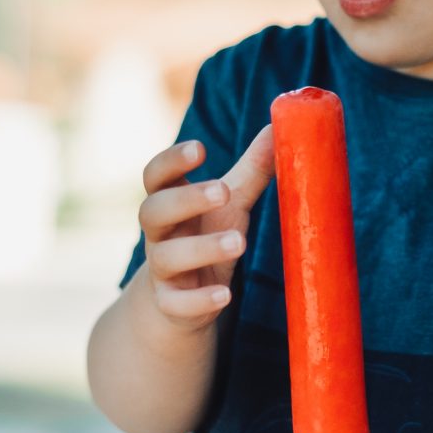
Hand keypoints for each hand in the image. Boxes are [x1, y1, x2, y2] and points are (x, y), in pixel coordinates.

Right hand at [137, 125, 274, 331]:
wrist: (179, 297)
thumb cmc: (207, 233)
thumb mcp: (230, 201)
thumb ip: (250, 169)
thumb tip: (278, 127)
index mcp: (169, 201)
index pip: (155, 176)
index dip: (172, 161)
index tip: (200, 148)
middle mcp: (159, 233)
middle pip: (154, 211)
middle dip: (186, 199)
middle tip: (223, 191)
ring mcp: (161, 270)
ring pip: (166, 257)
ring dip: (201, 248)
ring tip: (239, 242)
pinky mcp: (171, 304)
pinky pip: (176, 304)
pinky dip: (199, 300)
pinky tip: (225, 295)